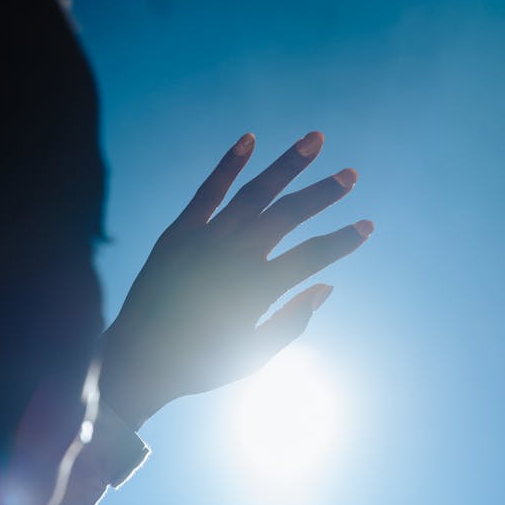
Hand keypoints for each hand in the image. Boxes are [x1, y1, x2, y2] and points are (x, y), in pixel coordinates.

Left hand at [100, 130, 372, 428]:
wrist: (137, 361)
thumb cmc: (199, 364)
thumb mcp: (251, 356)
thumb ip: (291, 324)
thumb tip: (326, 288)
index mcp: (256, 292)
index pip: (312, 257)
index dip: (343, 241)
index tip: (367, 226)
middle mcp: (233, 258)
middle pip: (288, 215)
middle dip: (323, 193)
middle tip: (351, 175)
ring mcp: (204, 241)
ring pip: (254, 193)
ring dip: (287, 165)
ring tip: (316, 139)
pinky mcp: (179, 234)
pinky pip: (207, 192)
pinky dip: (229, 164)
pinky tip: (250, 139)